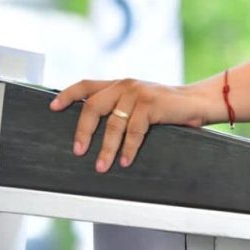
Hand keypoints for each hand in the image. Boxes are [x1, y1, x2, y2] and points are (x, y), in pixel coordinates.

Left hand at [49, 79, 209, 172]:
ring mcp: (138, 93)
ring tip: (102, 166)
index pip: (86, 85)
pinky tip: (125, 160)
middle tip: (78, 150)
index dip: (68, 95)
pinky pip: (134, 131)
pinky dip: (128, 148)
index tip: (53, 107)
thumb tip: (93, 130)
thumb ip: (119, 108)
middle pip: (93, 106)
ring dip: (106, 148)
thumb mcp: (138, 102)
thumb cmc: (165, 107)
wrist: (196, 101)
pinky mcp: (151, 104)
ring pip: (113, 123)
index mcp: (118, 84)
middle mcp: (124, 85)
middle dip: (83, 131)